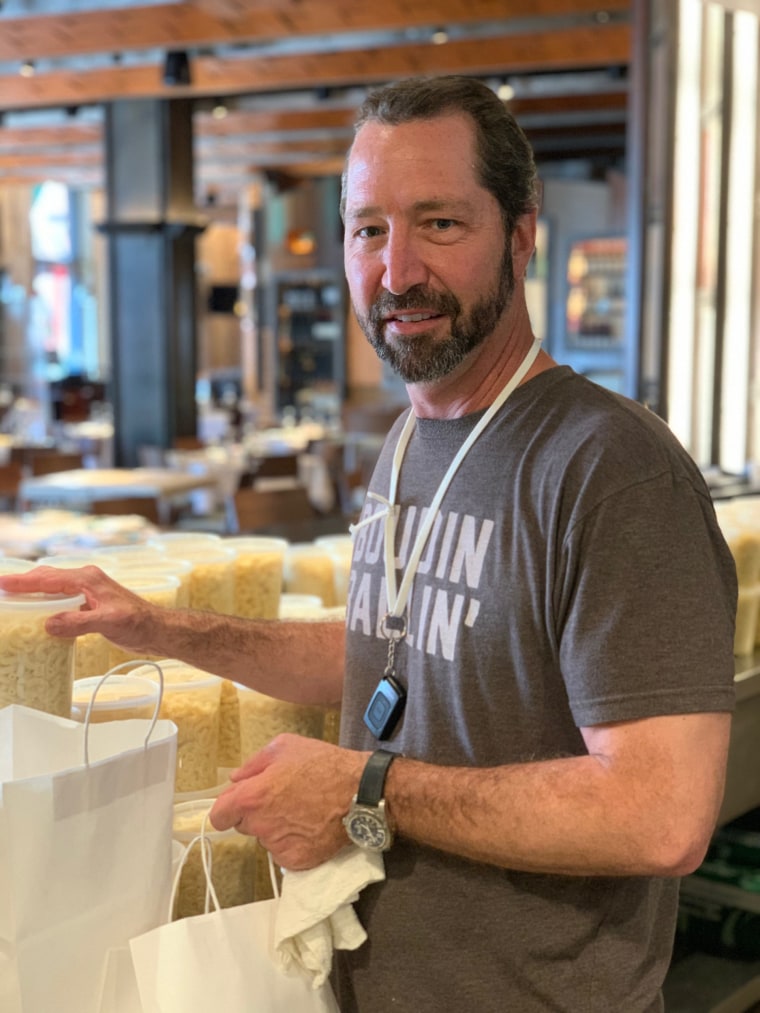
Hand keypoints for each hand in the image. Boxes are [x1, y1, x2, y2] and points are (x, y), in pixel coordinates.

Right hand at [0, 564, 159, 652]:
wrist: (158, 629)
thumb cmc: (139, 622)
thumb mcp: (108, 622)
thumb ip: (79, 622)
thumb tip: (49, 624)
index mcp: (88, 579)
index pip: (49, 578)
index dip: (24, 582)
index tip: (2, 583)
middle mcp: (86, 581)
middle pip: (48, 578)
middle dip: (24, 583)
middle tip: (2, 589)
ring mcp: (89, 592)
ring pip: (54, 588)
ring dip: (34, 592)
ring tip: (14, 598)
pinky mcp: (91, 604)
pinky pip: (62, 600)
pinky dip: (47, 603)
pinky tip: (39, 613)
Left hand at [210, 733, 368, 870]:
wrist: (360, 792)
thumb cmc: (322, 764)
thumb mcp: (285, 747)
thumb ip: (253, 764)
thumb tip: (235, 780)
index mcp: (252, 797)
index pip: (219, 816)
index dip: (227, 808)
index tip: (239, 804)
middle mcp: (261, 826)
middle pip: (244, 826)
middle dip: (256, 814)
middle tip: (281, 799)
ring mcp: (278, 846)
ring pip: (266, 838)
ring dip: (276, 828)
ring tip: (302, 810)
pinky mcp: (297, 861)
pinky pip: (284, 852)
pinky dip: (293, 842)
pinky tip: (309, 826)